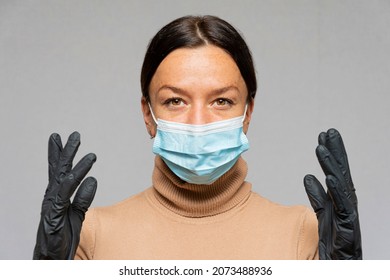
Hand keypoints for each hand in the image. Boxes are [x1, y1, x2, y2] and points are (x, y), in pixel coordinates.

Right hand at [33, 132, 96, 259]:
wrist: (52, 258)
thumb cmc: (62, 236)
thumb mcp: (76, 214)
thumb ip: (83, 198)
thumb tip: (92, 180)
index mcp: (57, 195)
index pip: (58, 171)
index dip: (60, 154)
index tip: (61, 138)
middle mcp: (52, 197)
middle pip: (59, 170)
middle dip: (66, 151)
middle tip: (74, 135)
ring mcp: (52, 205)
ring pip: (62, 179)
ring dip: (73, 163)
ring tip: (85, 149)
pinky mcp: (54, 215)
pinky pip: (65, 196)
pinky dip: (74, 184)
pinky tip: (86, 174)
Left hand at [304, 128, 361, 259]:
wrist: (340, 268)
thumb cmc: (335, 245)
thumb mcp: (323, 216)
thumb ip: (318, 197)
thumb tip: (309, 177)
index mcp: (340, 202)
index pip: (336, 173)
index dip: (331, 155)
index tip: (323, 137)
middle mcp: (347, 207)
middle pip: (342, 175)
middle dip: (335, 153)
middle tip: (328, 132)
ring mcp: (349, 218)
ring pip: (342, 188)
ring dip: (332, 166)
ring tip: (321, 148)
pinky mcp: (347, 231)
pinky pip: (342, 209)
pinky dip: (336, 192)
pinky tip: (329, 176)